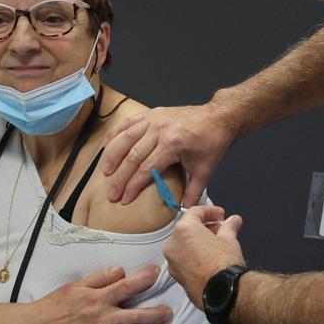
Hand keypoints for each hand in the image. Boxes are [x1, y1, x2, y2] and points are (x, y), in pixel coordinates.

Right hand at [33, 265, 172, 323]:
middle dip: (155, 314)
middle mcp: (102, 318)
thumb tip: (119, 270)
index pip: (126, 286)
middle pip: (136, 317)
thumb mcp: (75, 286)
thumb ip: (99, 278)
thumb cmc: (56, 307)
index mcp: (97, 299)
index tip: (156, 273)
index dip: (144, 278)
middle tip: (168, 310)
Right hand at [100, 104, 236, 206]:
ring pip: (127, 138)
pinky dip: (116, 132)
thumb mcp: (205, 170)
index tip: (125, 199)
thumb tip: (183, 210)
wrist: (218, 117)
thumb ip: (193, 191)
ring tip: (105, 172)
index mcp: (173, 144)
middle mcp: (160, 130)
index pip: (147, 169)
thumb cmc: (212, 142)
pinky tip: (107, 144)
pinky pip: (130, 122)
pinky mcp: (153, 113)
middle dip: (121, 177)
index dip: (133, 186)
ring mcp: (154, 120)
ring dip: (114, 156)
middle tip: (112, 193)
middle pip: (133, 156)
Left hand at [163, 206, 244, 309]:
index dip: (210, 211)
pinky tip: (208, 258)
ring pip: (183, 244)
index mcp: (184, 230)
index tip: (220, 215)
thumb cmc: (223, 265)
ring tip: (215, 244)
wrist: (223, 291)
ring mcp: (173, 262)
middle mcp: (173, 245)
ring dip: (198, 241)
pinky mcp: (176, 276)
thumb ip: (229, 226)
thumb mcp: (229, 239)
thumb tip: (233, 221)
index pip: (195, 212)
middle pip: (187, 228)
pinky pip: (183, 259)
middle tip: (220, 228)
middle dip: (204, 226)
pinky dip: (193, 255)